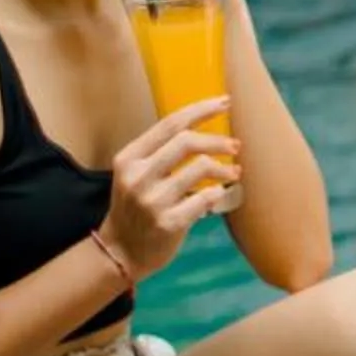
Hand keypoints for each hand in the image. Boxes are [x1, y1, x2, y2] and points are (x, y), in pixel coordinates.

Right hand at [101, 97, 240, 277]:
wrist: (120, 252)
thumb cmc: (135, 209)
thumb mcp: (135, 175)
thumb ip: (160, 154)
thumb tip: (205, 132)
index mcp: (129, 159)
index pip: (170, 124)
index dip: (201, 110)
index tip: (225, 102)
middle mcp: (138, 176)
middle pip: (187, 141)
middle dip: (218, 140)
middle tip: (235, 145)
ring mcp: (152, 201)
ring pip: (200, 168)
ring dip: (223, 167)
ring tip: (233, 172)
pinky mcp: (168, 223)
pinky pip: (205, 198)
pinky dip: (217, 193)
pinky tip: (219, 195)